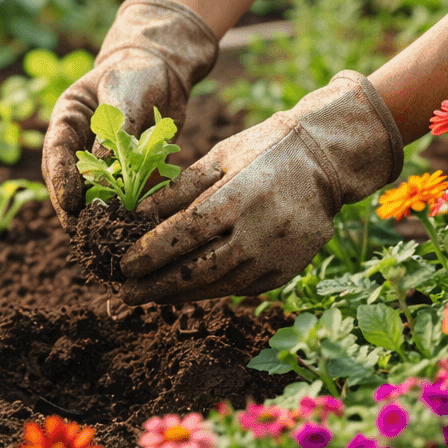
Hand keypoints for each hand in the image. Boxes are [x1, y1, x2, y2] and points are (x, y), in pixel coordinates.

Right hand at [41, 0, 218, 228]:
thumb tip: (107, 167)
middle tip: (82, 233)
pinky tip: (132, 232)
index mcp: (68, 119)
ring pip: (92, 194)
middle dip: (74, 208)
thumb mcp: (125, 92)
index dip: (61, 179)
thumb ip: (117, 125)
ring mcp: (101, 161)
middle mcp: (79, 144)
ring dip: (97, 216)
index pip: (57, 152)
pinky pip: (121, 197)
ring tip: (103, 240)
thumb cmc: (137, 73)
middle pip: (68, 180)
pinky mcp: (125, 173)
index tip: (70, 202)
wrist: (163, 72)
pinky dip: (125, 214)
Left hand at [118, 71, 403, 303]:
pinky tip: (188, 290)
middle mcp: (259, 231)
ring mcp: (277, 255)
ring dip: (181, 294)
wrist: (323, 161)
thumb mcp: (218, 158)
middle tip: (127, 293)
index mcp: (238, 196)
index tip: (124, 265)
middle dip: (158, 286)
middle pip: (198, 270)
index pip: (184, 233)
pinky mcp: (287, 269)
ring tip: (151, 295)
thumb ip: (177, 189)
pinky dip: (211, 290)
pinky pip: (241, 287)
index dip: (151, 253)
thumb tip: (135, 218)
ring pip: (219, 285)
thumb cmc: (261, 152)